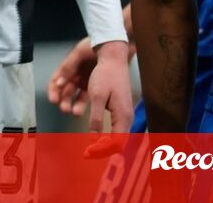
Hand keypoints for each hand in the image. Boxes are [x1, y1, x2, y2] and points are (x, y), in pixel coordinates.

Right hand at [48, 36, 95, 116]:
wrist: (114, 46)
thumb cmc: (94, 45)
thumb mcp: (79, 53)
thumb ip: (68, 67)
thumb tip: (58, 82)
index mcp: (68, 67)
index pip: (55, 81)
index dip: (53, 91)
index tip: (54, 100)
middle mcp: (74, 76)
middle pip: (65, 92)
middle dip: (63, 101)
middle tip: (66, 109)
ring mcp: (85, 82)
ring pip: (76, 97)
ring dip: (74, 105)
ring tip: (76, 112)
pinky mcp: (95, 86)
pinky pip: (87, 97)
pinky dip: (84, 104)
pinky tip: (85, 108)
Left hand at [82, 41, 132, 157]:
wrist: (113, 58)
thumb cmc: (106, 76)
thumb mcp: (97, 96)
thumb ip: (96, 118)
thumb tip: (94, 138)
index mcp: (123, 116)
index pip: (116, 142)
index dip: (102, 149)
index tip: (87, 152)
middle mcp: (126, 117)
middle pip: (117, 141)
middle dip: (102, 148)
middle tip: (87, 153)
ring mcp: (123, 113)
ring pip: (116, 135)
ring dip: (102, 141)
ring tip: (90, 147)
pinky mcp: (118, 108)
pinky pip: (113, 126)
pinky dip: (104, 133)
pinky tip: (95, 135)